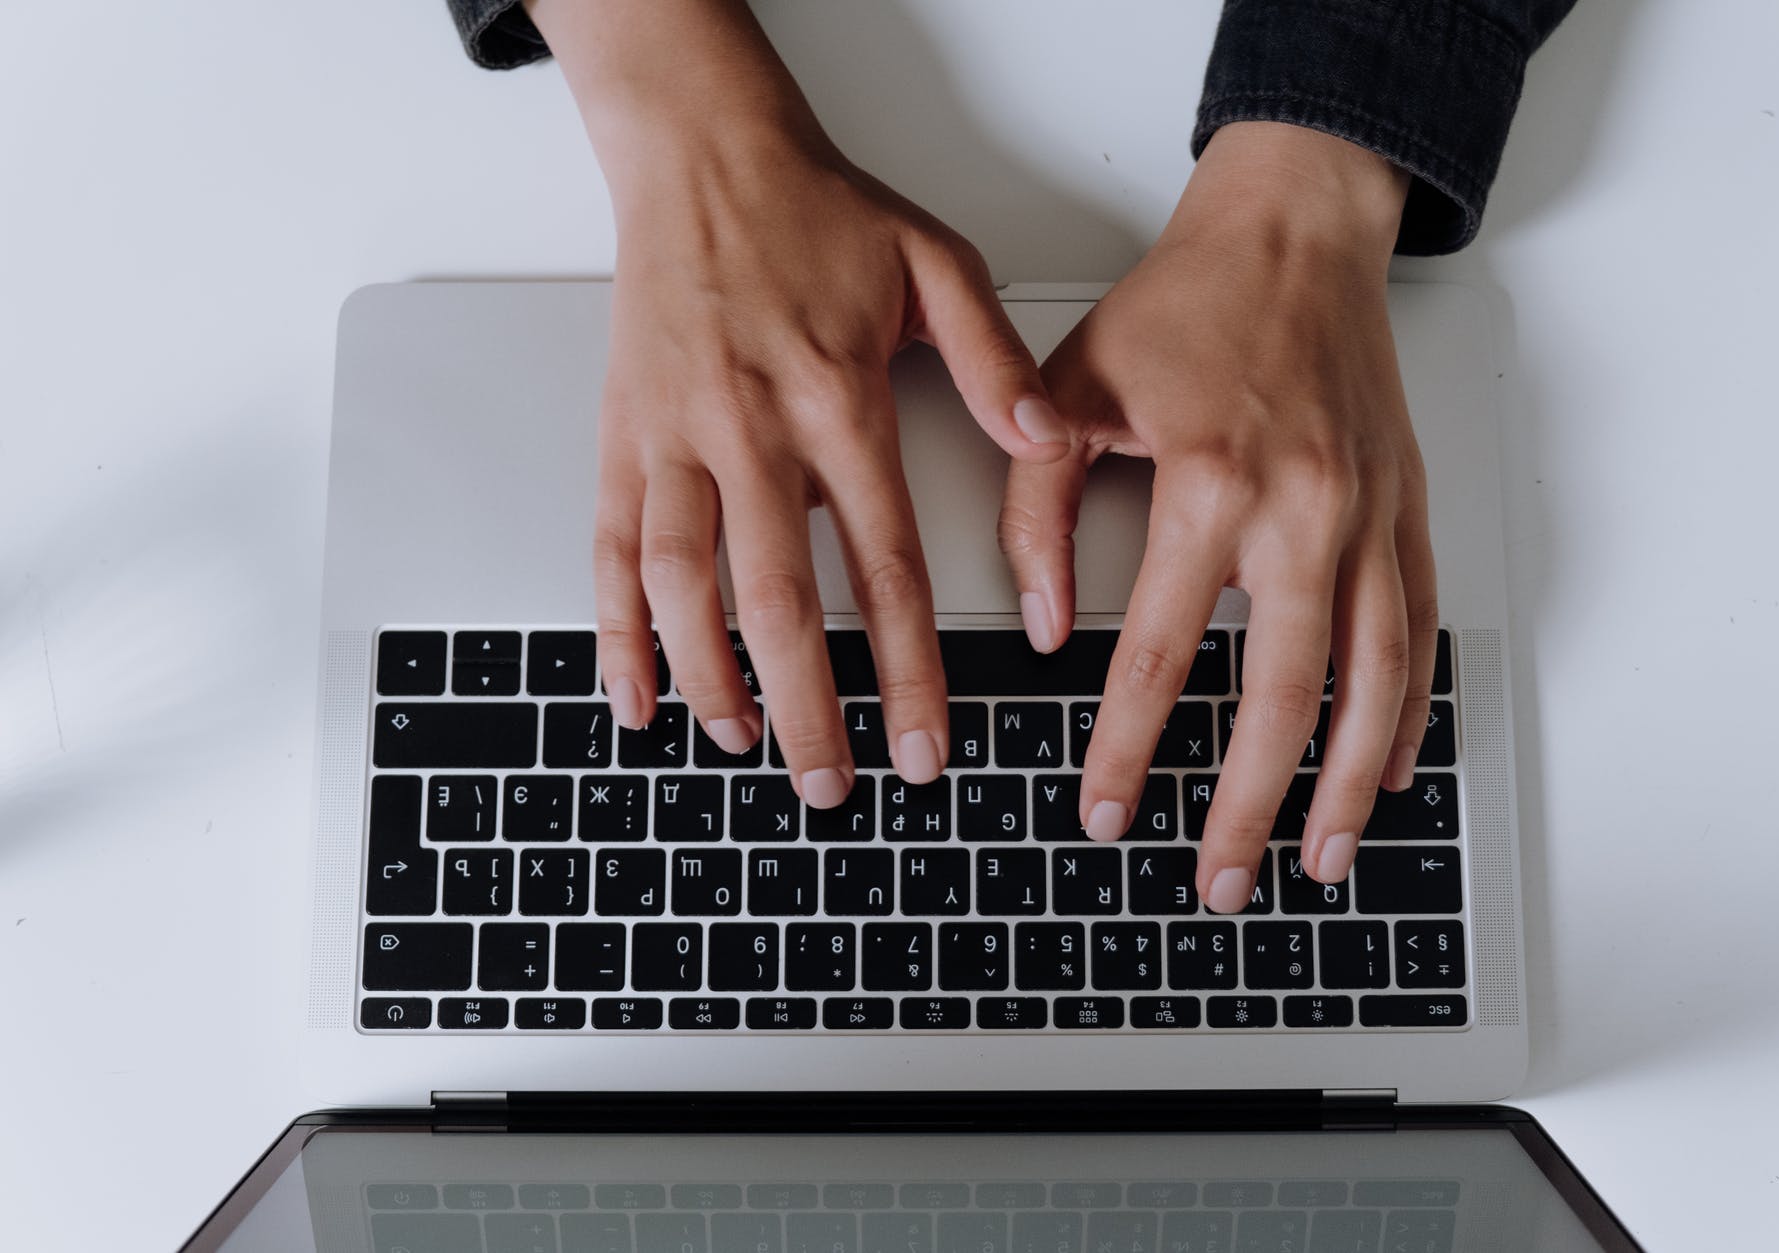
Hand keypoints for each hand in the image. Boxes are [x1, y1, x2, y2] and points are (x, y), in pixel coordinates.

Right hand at [528, 0, 1069, 805]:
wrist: (700, 153)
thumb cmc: (816, 210)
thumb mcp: (934, 264)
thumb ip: (995, 360)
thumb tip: (1046, 440)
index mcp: (836, 399)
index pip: (882, 565)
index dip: (909, 669)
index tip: (925, 742)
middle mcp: (750, 428)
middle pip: (776, 601)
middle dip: (806, 709)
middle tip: (831, 784)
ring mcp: (675, 438)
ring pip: (681, 585)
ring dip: (709, 678)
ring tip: (742, 742)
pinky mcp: (623, 436)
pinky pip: (610, 549)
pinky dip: (615, 631)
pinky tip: (634, 693)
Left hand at [998, 122, 1437, 904]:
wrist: (1297, 230)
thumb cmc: (1190, 302)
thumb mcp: (1071, 390)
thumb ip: (1038, 511)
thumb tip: (1043, 622)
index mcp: (1210, 484)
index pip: (1157, 657)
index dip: (1127, 750)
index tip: (1106, 812)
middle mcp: (1303, 510)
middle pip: (1280, 697)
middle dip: (1248, 806)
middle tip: (1223, 882)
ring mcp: (1369, 515)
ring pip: (1370, 680)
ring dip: (1343, 783)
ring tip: (1319, 861)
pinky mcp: (1405, 510)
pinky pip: (1418, 630)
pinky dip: (1406, 709)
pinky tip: (1384, 768)